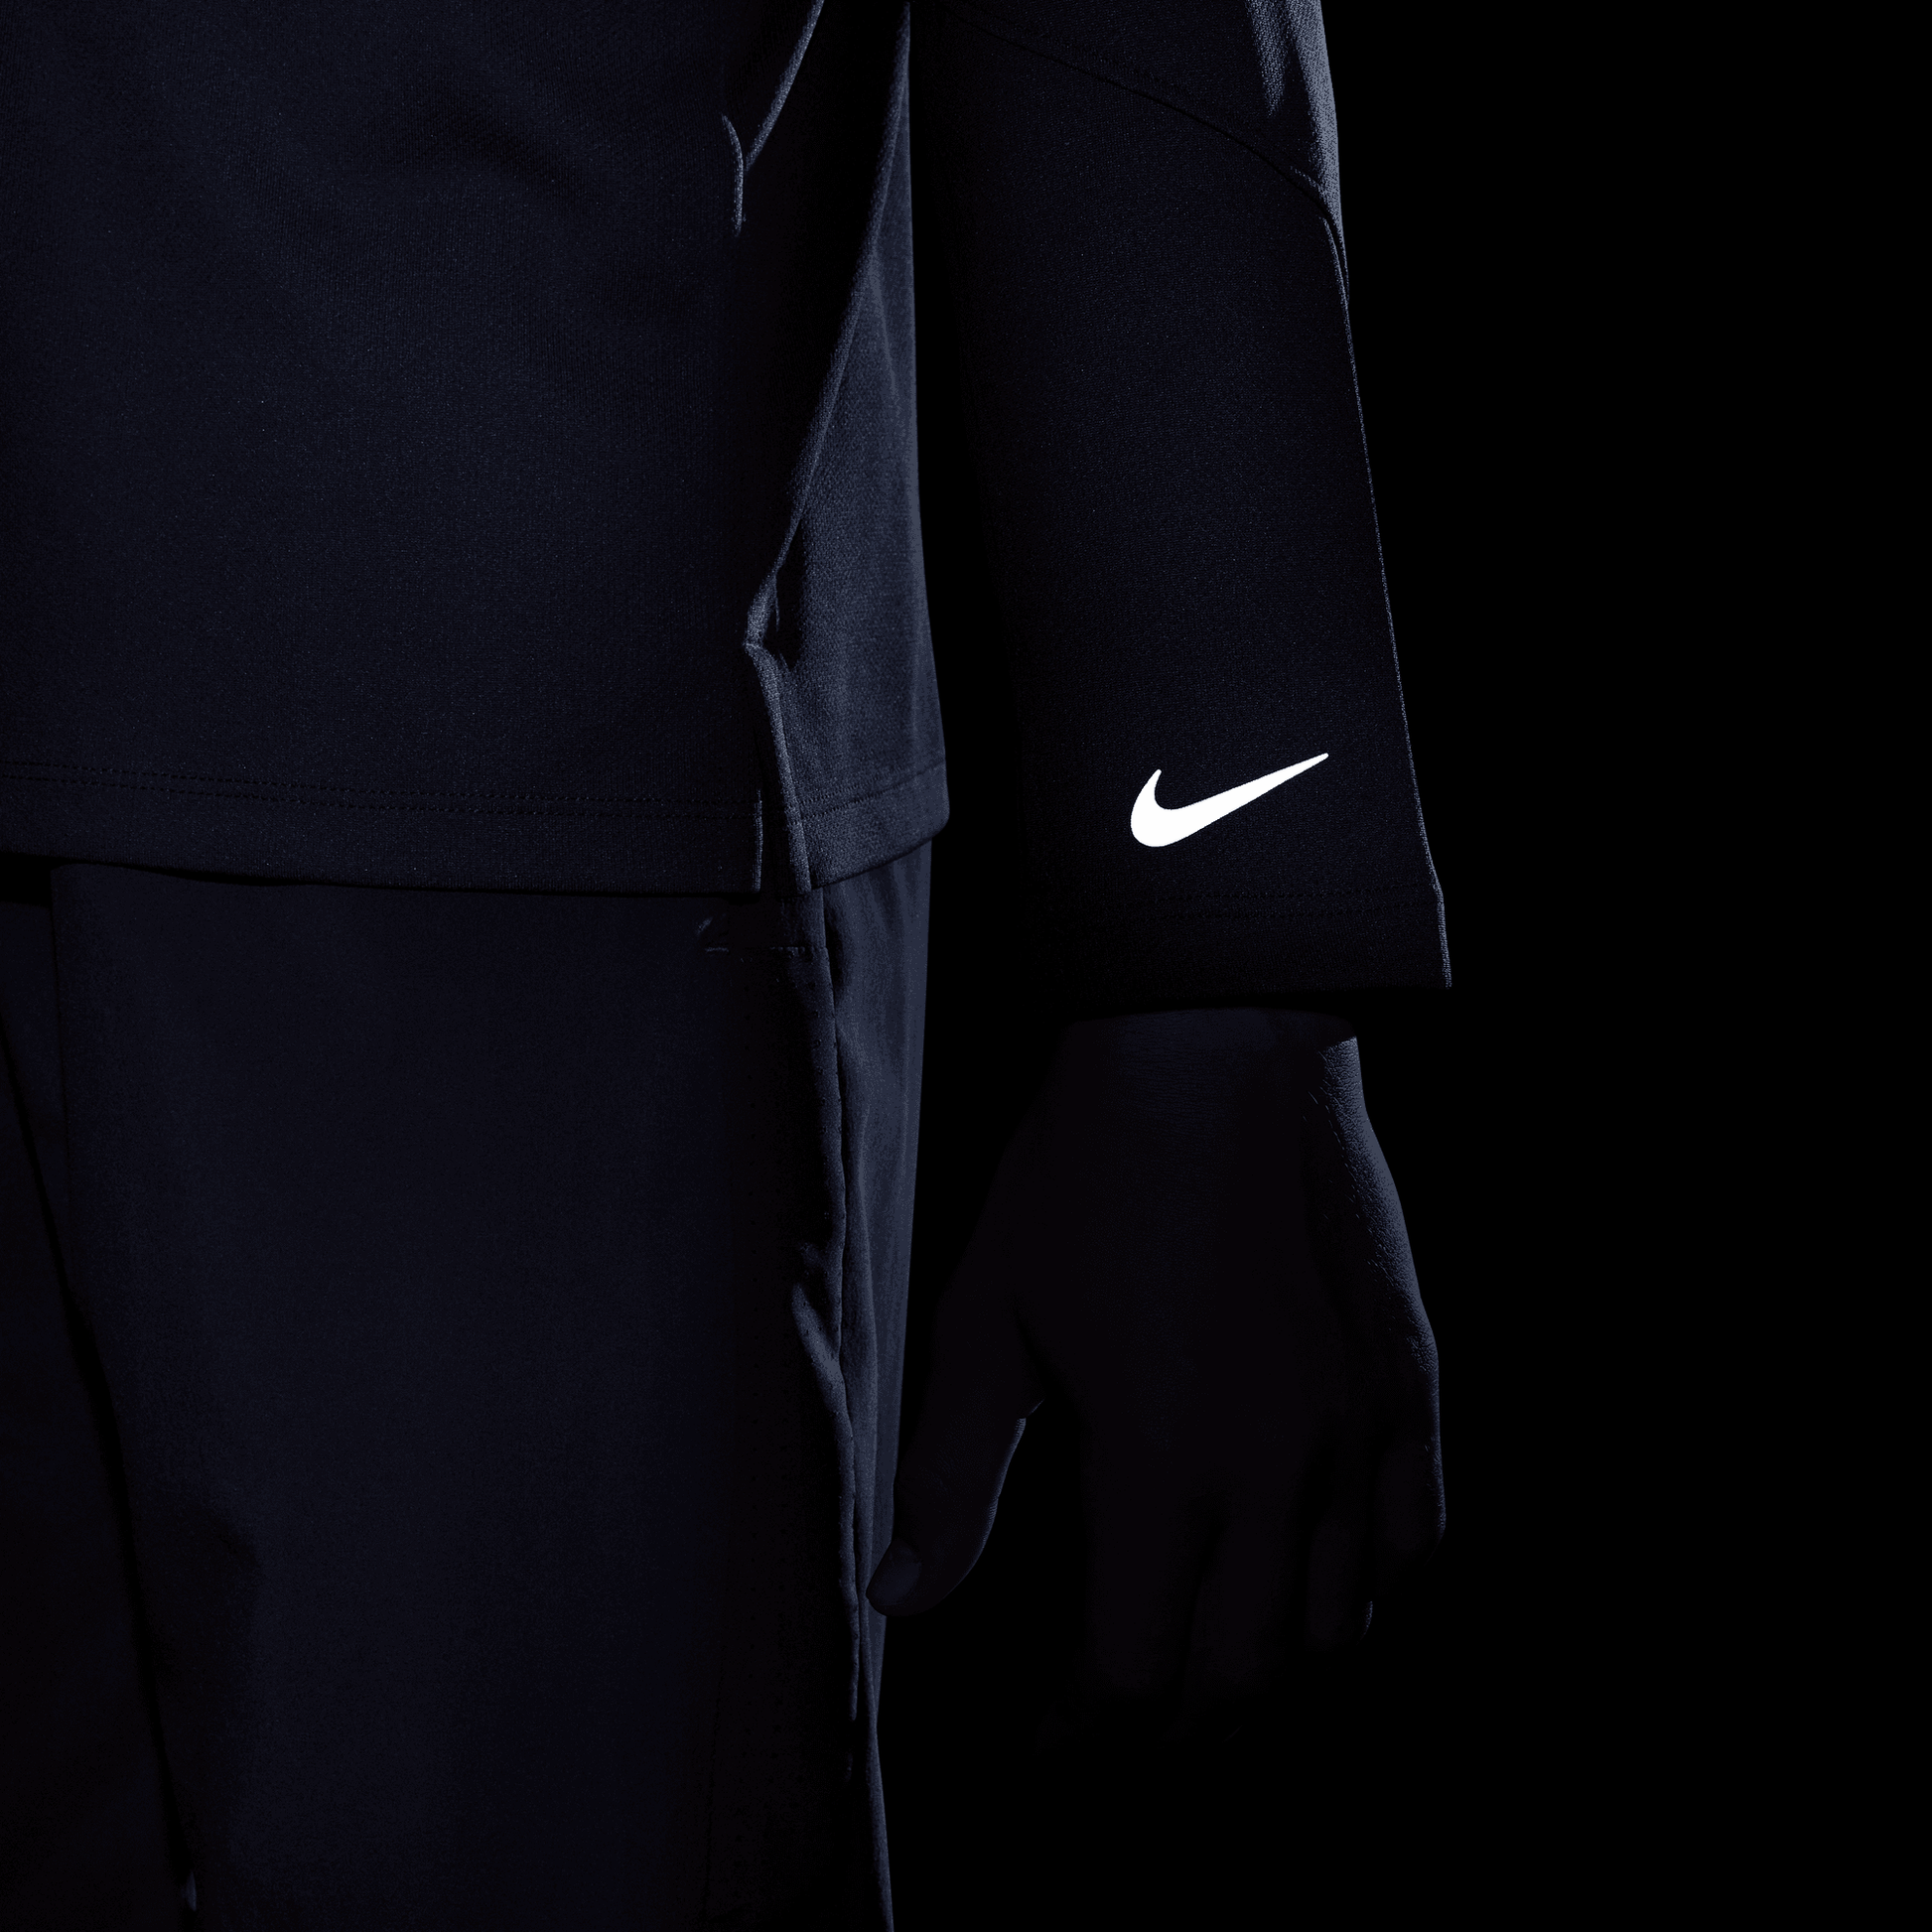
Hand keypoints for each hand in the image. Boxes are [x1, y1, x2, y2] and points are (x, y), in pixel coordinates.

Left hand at [867, 1007, 1443, 1742]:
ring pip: (1337, 1632)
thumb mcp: (988, 1319)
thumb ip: (947, 1475)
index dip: (1080, 1747)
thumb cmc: (1086, 1174)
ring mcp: (1354, 1432)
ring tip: (1211, 1694)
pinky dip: (1375, 1600)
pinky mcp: (1405, 1382)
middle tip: (1122, 1750)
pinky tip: (1331, 1602)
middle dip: (1173, 1746)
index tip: (1046, 1760)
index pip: (1126, 1678)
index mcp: (1157, 1468)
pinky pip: (1417, 1538)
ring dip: (1269, 1688)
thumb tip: (897, 1597)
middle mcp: (1272, 1474)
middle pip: (1238, 1684)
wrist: (1214, 1046)